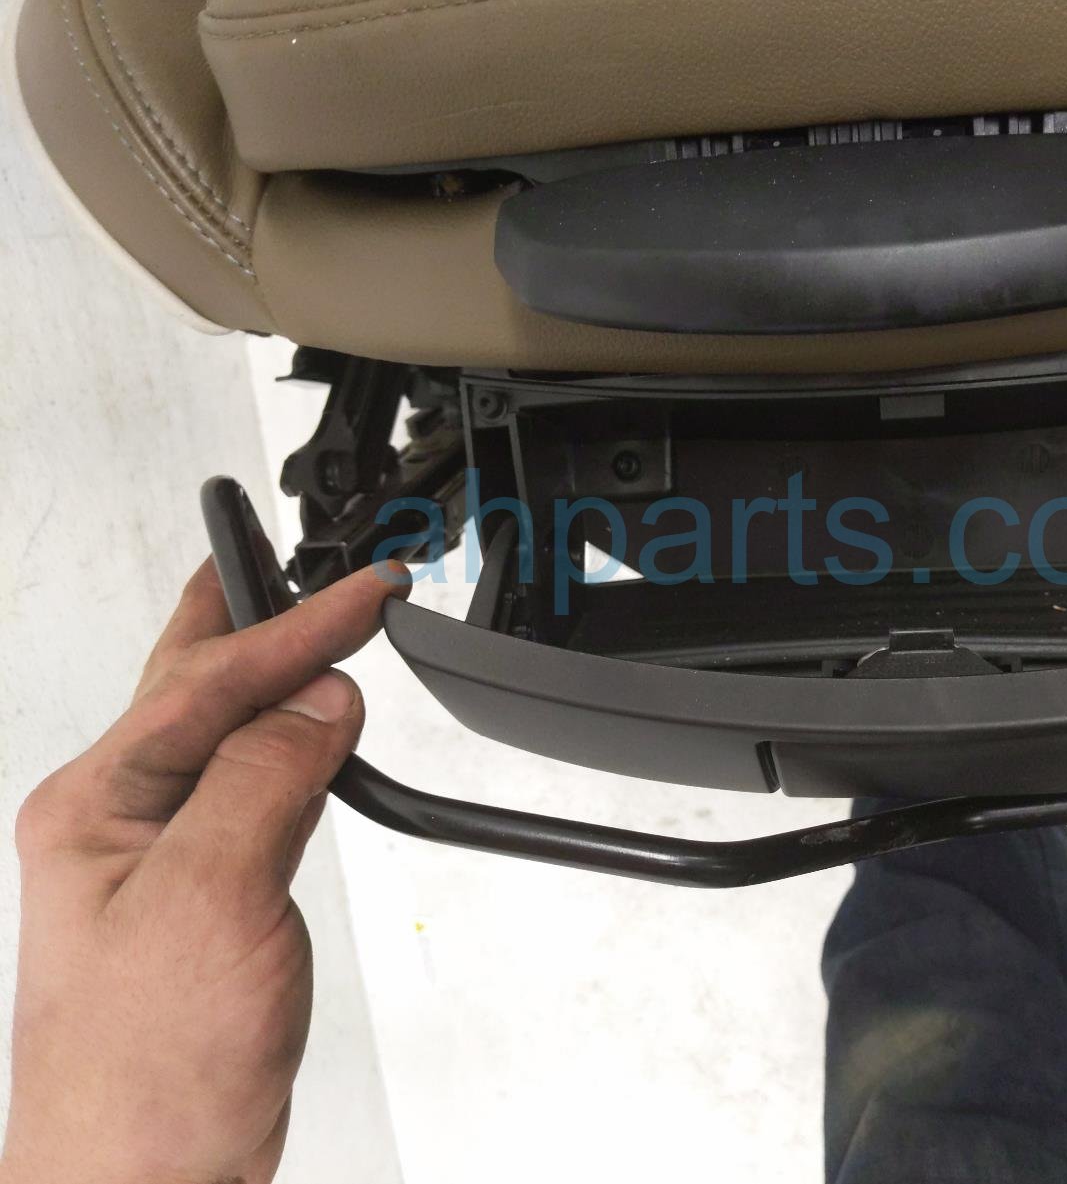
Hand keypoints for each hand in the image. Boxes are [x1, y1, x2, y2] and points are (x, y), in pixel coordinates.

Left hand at [1, 560, 404, 1183]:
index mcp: (96, 805)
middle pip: (189, 686)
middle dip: (243, 614)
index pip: (208, 683)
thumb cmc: (141, 1073)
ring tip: (301, 626)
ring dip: (273, 677)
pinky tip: (307, 742)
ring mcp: (160, 862)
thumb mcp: (208, 900)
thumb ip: (264, 782)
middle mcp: (120, 823)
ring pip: (222, 737)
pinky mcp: (205, 900)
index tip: (365, 587)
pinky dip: (292, 749)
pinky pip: (251, 793)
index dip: (294, 626)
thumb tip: (318, 699)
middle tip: (274, 550)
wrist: (142, 1181)